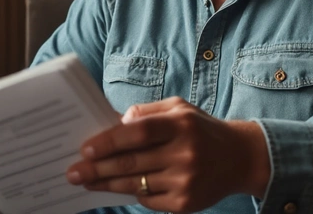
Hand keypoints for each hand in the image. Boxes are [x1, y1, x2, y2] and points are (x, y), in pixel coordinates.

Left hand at [66, 97, 270, 212]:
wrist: (239, 158)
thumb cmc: (200, 129)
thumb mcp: (178, 108)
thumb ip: (147, 111)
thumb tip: (116, 123)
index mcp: (181, 125)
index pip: (139, 132)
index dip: (109, 141)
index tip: (85, 148)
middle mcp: (185, 153)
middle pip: (132, 162)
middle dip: (97, 168)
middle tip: (73, 171)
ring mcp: (186, 181)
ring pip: (136, 184)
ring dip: (106, 184)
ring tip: (85, 181)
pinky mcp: (186, 204)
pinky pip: (148, 200)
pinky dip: (130, 193)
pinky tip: (114, 187)